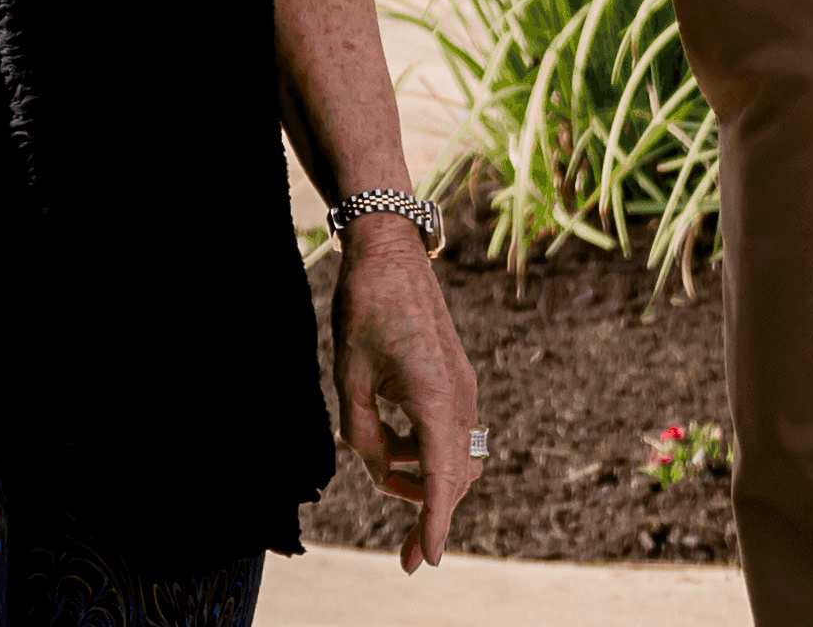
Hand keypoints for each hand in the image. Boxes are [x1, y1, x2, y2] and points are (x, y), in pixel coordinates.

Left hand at [330, 221, 481, 571]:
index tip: (428, 558)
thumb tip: (377, 469)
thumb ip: (361, 434)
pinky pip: (447, 434)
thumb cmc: (367, 307)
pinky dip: (422, 452)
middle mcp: (459, 396)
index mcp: (434, 396)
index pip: (439, 477)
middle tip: (407, 557)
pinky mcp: (456, 381)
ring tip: (376, 462)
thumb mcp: (349, 376)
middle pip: (453, 477)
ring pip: (452, 458)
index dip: (433, 523)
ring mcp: (462, 388)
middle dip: (429, 516)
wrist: (392, 253)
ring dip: (419, 477)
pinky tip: (389, 440)